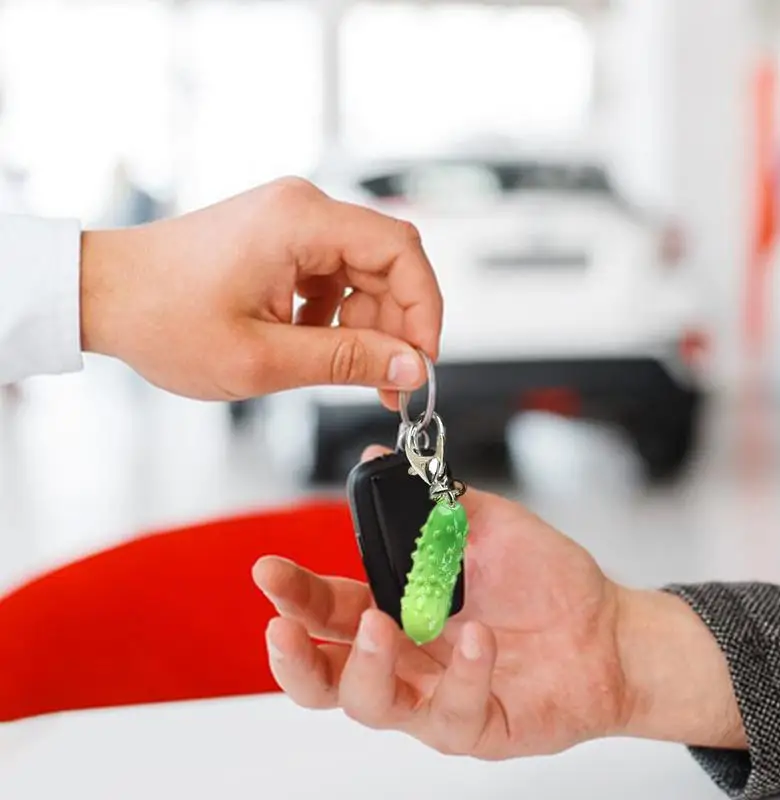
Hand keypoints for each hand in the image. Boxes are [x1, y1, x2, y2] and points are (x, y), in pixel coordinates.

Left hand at [79, 178, 441, 403]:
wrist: (104, 296)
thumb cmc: (163, 318)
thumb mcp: (263, 357)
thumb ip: (346, 361)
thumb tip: (410, 366)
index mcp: (301, 222)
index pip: (401, 250)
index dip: (424, 308)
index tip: (421, 359)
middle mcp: (302, 210)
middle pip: (387, 263)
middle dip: (396, 326)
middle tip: (390, 382)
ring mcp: (291, 223)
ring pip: (363, 273)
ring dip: (367, 325)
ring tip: (350, 373)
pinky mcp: (281, 241)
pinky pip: (334, 276)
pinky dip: (338, 316)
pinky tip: (314, 347)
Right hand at [252, 447, 744, 758]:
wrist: (605, 628)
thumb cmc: (545, 580)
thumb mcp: (487, 524)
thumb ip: (434, 499)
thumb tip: (380, 455)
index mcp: (396, 608)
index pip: (328, 609)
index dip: (294, 594)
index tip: (268, 570)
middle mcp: (405, 658)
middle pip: (325, 674)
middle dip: (295, 654)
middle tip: (283, 627)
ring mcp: (433, 698)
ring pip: (368, 705)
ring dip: (367, 666)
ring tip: (387, 627)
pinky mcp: (473, 727)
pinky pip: (449, 711)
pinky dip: (461, 672)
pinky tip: (479, 638)